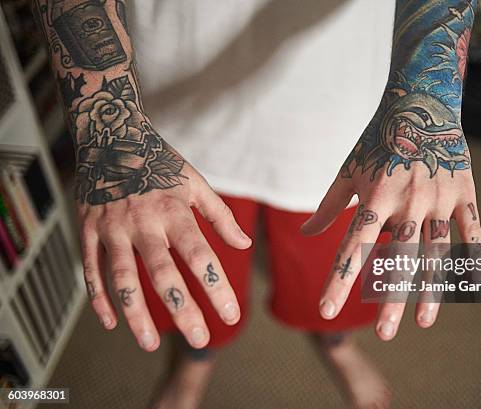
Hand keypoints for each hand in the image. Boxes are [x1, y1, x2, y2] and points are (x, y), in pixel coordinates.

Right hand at [78, 143, 250, 350]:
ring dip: (136, 313)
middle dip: (182, 308)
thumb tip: (244, 244)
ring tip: (149, 343)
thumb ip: (220, 215)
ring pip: (121, 277)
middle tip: (198, 339)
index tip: (231, 315)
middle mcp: (143, 222)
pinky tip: (111, 323)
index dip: (216, 286)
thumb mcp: (195, 183)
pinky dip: (98, 298)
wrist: (110, 136)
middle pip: (163, 272)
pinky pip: (90, 269)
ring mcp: (112, 227)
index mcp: (174, 210)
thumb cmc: (160, 162)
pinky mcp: (88, 230)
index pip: (200, 255)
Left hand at [302, 89, 480, 340]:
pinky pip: (472, 229)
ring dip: (430, 289)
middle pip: (398, 258)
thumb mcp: (348, 172)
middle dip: (390, 298)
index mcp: (375, 198)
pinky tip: (472, 282)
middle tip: (384, 334)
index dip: (339, 280)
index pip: (353, 248)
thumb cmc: (378, 141)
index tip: (325, 310)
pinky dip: (473, 254)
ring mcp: (440, 199)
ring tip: (423, 322)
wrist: (421, 103)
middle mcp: (408, 202)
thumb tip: (306, 234)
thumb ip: (329, 207)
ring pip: (436, 252)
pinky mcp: (464, 193)